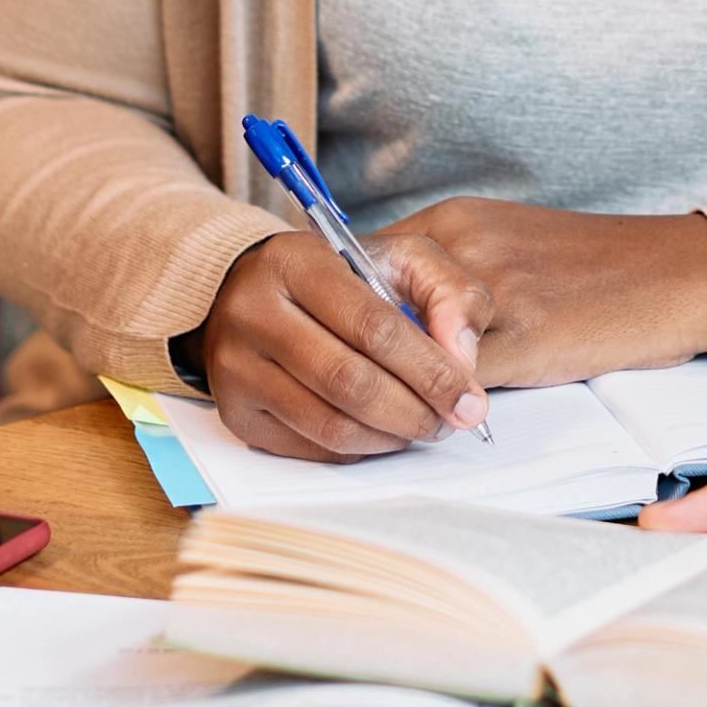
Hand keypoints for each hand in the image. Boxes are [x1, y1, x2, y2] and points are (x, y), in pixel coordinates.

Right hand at [193, 232, 491, 461]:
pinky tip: (383, 431)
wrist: (250, 288)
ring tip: (423, 426)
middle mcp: (254, 314)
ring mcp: (237, 367)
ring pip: (329, 424)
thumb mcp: (399, 258)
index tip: (470, 400)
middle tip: (451, 421)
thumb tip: (463, 359)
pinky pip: (309, 447)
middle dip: (415, 411)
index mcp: (297, 263)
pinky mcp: (235, 412)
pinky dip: (359, 448)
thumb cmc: (337, 275)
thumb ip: (448, 292)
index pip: (374, 327)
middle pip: (350, 382)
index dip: (430, 370)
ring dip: (391, 436)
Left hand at [373, 198, 706, 389]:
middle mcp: (463, 243)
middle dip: (362, 358)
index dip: (346, 318)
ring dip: (399, 387)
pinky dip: (439, 405)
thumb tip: (389, 324)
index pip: (361, 265)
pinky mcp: (526, 332)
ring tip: (403, 415)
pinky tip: (447, 421)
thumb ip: (449, 278)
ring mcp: (492, 285)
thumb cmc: (599, 270)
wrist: (680, 272)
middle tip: (360, 395)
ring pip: (408, 345)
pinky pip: (455, 378)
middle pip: (371, 305)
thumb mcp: (512, 250)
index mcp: (456, 221)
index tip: (344, 352)